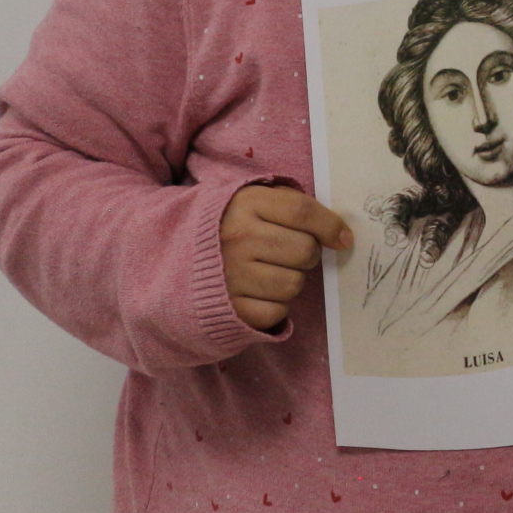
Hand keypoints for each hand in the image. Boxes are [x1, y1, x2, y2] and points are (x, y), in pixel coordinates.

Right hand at [219, 185, 351, 331]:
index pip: (303, 212)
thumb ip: (292, 205)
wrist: (169, 259)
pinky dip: (275, 305)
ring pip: (294, 283)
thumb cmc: (226, 226)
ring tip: (269, 272)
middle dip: (308, 254)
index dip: (331, 226)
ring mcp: (230, 275)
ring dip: (291, 280)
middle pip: (305, 250)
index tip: (343, 238)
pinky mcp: (228, 307)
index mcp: (245, 204)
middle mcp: (237, 238)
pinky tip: (258, 292)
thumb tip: (340, 232)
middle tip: (291, 253)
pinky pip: (277, 311)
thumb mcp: (251, 201)